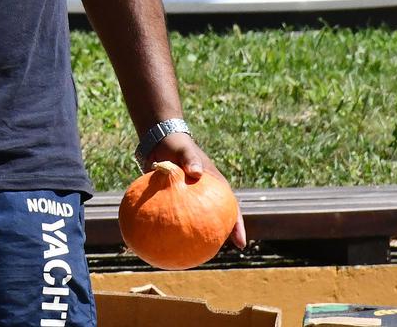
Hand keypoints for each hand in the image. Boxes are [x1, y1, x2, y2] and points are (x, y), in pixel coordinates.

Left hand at [146, 132, 246, 248]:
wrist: (159, 141)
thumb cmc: (176, 145)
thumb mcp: (184, 149)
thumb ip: (190, 158)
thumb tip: (195, 172)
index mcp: (214, 186)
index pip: (231, 208)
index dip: (237, 226)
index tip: (240, 243)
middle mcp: (204, 196)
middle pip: (215, 220)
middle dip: (217, 237)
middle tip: (214, 254)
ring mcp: (188, 199)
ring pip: (193, 221)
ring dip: (192, 237)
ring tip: (187, 255)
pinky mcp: (172, 200)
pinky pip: (171, 215)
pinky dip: (167, 226)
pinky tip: (156, 239)